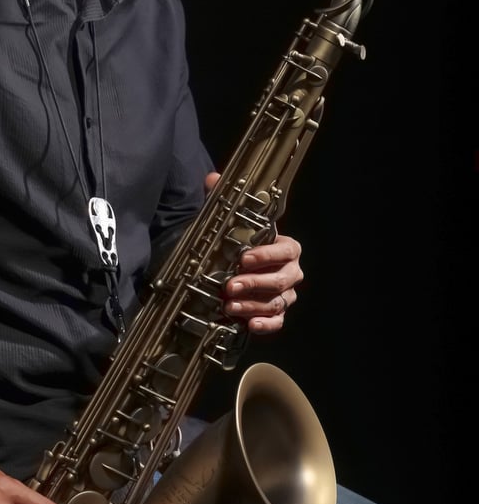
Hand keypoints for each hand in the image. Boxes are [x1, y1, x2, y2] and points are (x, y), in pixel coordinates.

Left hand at [204, 171, 302, 334]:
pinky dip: (265, 325)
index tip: (243, 258)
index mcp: (286, 248)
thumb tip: (212, 178)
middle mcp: (291, 272)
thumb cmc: (242, 244)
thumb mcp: (232, 222)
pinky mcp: (278, 314)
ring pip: (275, 303)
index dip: (266, 255)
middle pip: (281, 280)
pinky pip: (277, 322)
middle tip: (230, 285)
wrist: (242, 268)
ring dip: (252, 306)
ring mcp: (286, 295)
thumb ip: (224, 199)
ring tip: (229, 306)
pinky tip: (249, 325)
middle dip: (255, 283)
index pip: (284, 251)